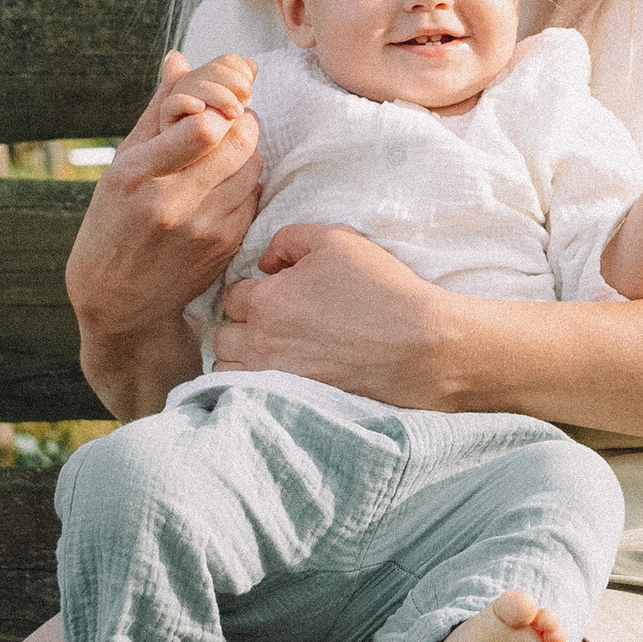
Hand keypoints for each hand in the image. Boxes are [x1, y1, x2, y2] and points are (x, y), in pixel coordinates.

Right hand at [65, 48, 264, 414]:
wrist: (119, 301)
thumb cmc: (114, 223)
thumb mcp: (121, 165)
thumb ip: (156, 111)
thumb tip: (180, 58)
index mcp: (137, 174)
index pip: (202, 125)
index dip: (219, 105)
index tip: (214, 105)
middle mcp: (171, 202)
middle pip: (239, 140)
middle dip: (240, 120)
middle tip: (229, 118)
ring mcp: (204, 227)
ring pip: (253, 165)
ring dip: (246, 149)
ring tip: (223, 153)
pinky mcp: (227, 245)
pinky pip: (255, 195)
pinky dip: (247, 182)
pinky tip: (224, 187)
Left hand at [214, 218, 464, 408]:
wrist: (419, 344)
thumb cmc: (380, 288)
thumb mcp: (336, 239)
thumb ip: (289, 240)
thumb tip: (266, 262)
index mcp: (266, 300)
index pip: (231, 297)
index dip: (253, 292)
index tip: (274, 296)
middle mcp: (262, 341)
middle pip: (223, 337)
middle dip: (240, 328)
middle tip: (271, 324)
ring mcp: (275, 376)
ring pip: (229, 370)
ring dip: (242, 359)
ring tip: (271, 351)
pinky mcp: (292, 401)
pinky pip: (249, 397)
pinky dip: (254, 386)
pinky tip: (279, 374)